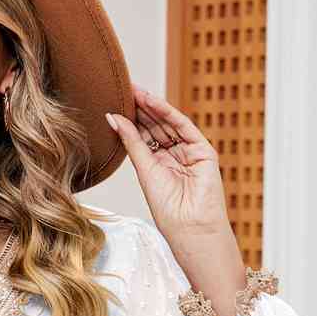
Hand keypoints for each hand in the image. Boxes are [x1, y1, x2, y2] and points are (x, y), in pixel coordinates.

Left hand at [106, 85, 231, 249]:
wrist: (190, 226)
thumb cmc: (167, 208)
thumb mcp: (144, 169)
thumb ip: (131, 142)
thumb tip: (112, 118)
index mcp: (158, 165)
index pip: (143, 136)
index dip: (129, 119)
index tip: (113, 103)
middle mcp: (174, 156)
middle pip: (155, 127)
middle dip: (139, 109)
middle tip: (121, 89)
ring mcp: (189, 152)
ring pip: (168, 124)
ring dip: (151, 107)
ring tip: (132, 91)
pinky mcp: (203, 150)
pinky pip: (183, 126)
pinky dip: (167, 113)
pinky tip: (151, 102)